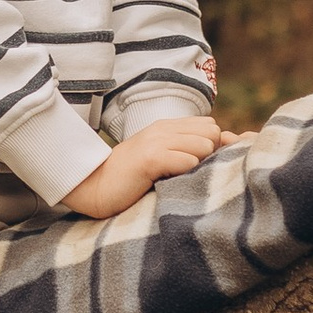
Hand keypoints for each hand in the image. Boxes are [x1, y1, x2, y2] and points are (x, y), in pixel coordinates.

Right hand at [61, 111, 226, 219]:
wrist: (92, 187)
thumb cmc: (128, 179)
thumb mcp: (158, 157)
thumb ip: (183, 150)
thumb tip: (219, 150)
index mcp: (166, 127)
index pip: (210, 126)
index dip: (211, 147)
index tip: (197, 166)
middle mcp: (163, 129)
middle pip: (212, 133)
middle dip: (209, 155)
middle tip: (189, 173)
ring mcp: (156, 141)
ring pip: (204, 145)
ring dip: (199, 165)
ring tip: (179, 178)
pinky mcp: (150, 158)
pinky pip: (188, 161)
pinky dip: (186, 174)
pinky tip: (170, 182)